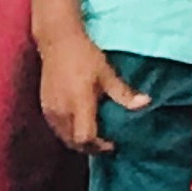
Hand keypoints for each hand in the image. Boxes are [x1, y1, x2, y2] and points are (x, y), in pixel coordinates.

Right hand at [36, 28, 142, 155]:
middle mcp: (61, 112)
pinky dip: (69, 133)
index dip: (99, 146)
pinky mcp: (45, 108)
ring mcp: (50, 111)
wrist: (57, 43)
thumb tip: (146, 103)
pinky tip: (81, 125)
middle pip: (73, 143)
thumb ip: (124, 93)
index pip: (84, 138)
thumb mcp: (107, 74)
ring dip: (79, 141)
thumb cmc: (85, 56)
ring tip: (96, 136)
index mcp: (78, 104)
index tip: (113, 143)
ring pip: (64, 138)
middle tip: (107, 143)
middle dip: (90, 147)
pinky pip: (57, 129)